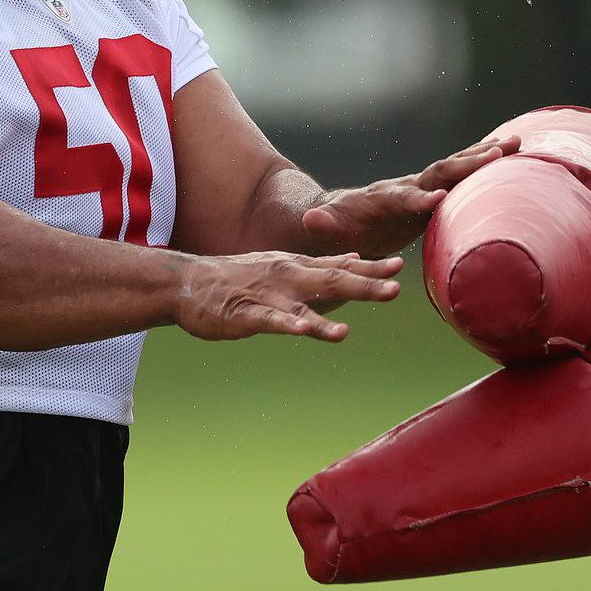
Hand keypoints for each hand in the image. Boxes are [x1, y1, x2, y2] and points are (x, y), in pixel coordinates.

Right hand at [173, 251, 405, 342]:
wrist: (189, 282)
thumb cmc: (241, 277)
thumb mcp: (285, 265)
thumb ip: (321, 266)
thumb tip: (357, 258)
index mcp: (299, 267)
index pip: (342, 265)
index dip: (371, 267)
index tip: (401, 266)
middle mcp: (288, 276)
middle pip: (332, 281)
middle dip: (364, 286)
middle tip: (395, 289)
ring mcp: (267, 296)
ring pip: (301, 305)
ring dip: (326, 316)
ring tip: (347, 330)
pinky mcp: (245, 314)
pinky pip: (268, 321)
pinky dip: (286, 326)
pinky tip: (301, 332)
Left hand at [299, 134, 521, 256]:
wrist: (344, 218)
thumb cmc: (336, 229)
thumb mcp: (326, 231)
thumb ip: (323, 225)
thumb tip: (311, 219)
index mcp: (383, 199)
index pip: (405, 197)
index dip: (421, 199)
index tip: (440, 200)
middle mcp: (407, 186)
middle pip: (439, 172)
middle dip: (468, 164)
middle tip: (499, 153)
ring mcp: (422, 187)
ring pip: (455, 167)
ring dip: (483, 156)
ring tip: (517, 143)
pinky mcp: (433, 195)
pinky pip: (461, 177)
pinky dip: (484, 165)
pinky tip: (510, 155)